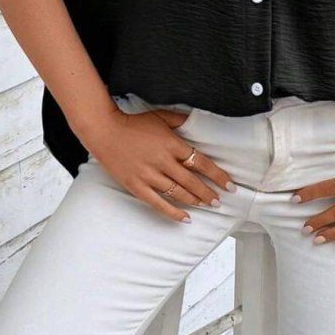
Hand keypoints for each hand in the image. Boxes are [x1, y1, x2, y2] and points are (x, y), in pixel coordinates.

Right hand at [77, 106, 236, 222]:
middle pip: (192, 181)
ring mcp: (149, 175)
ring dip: (195, 201)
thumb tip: (198, 122)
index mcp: (172, 144)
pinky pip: (158, 203)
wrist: (104, 131)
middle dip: (209, 193)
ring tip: (207, 205)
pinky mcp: (136, 186)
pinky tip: (185, 217)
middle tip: (220, 200)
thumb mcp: (161, 116)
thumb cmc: (133, 123)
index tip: (229, 184)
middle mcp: (163, 162)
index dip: (217, 175)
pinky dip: (173, 212)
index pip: (201, 163)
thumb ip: (181, 120)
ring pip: (178, 193)